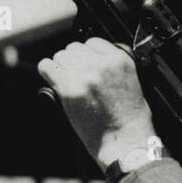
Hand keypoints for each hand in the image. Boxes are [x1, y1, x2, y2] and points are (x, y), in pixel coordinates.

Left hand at [37, 37, 159, 171]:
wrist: (125, 140)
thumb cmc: (131, 118)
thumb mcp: (134, 82)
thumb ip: (115, 65)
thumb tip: (96, 57)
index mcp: (118, 60)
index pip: (93, 42)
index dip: (89, 53)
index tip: (88, 63)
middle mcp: (100, 65)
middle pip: (75, 48)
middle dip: (75, 60)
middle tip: (77, 75)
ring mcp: (82, 76)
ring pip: (61, 56)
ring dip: (62, 66)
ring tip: (68, 79)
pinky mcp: (67, 90)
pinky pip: (47, 67)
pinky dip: (48, 71)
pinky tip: (54, 78)